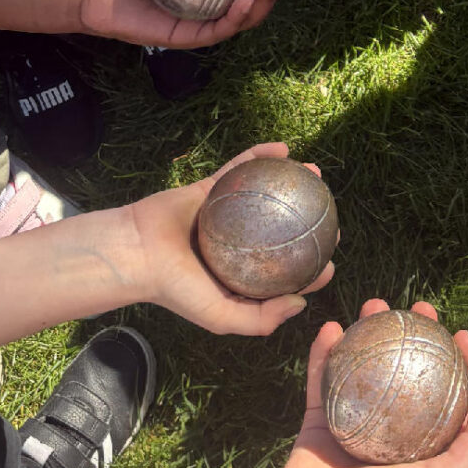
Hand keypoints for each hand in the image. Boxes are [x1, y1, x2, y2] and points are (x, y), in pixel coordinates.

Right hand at [127, 143, 333, 335]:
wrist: (136, 253)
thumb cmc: (177, 289)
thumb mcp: (221, 316)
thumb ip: (261, 319)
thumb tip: (301, 305)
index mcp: (239, 276)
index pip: (282, 273)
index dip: (310, 267)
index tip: (329, 261)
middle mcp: (235, 244)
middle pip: (280, 228)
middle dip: (309, 219)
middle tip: (330, 213)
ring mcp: (224, 214)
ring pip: (264, 193)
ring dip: (290, 179)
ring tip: (314, 171)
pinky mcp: (210, 189)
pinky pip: (238, 168)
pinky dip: (259, 155)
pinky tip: (283, 147)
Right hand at [274, 299, 467, 467]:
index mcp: (427, 444)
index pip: (451, 392)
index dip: (461, 359)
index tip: (459, 332)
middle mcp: (393, 430)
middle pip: (409, 368)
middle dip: (415, 332)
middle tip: (418, 307)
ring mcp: (354, 422)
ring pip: (365, 364)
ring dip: (370, 330)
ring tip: (374, 304)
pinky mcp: (319, 421)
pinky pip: (322, 377)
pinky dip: (325, 350)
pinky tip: (332, 327)